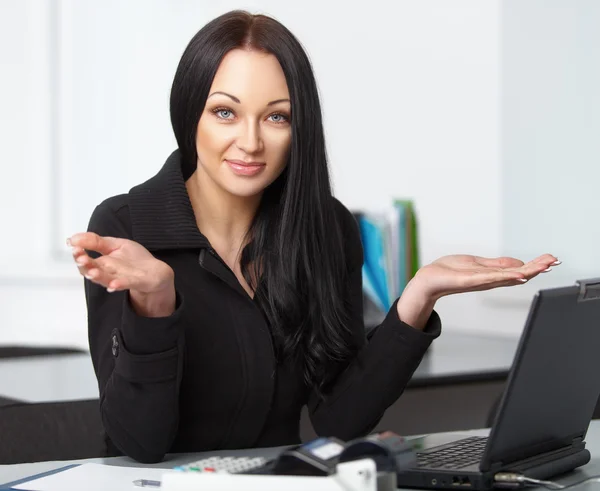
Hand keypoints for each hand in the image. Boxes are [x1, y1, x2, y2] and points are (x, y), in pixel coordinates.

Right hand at [67, 232, 175, 316]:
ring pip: (106, 279)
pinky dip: (119, 284)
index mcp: (102, 263)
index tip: (74, 247)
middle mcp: (108, 273)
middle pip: (92, 271)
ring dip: (98, 276)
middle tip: (80, 259)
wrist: (156, 273)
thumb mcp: (115, 245)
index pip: (85, 261)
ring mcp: (121, 279)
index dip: (78, 255)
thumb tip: (74, 237)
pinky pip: (125, 284)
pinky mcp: (135, 282)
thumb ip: (96, 241)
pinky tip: (113, 284)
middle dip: (85, 266)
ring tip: (92, 272)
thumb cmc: (135, 260)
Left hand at [414, 253, 559, 299]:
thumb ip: (497, 264)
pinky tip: (519, 274)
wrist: (430, 279)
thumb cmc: (450, 271)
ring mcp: (481, 281)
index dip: (535, 265)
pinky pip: (491, 278)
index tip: (551, 259)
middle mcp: (490, 280)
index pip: (518, 270)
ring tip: (544, 266)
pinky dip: (506, 276)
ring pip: (509, 276)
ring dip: (527, 271)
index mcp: (492, 275)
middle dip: (537, 268)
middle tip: (554, 261)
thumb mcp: (477, 263)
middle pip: (518, 274)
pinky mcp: (470, 280)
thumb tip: (518, 263)